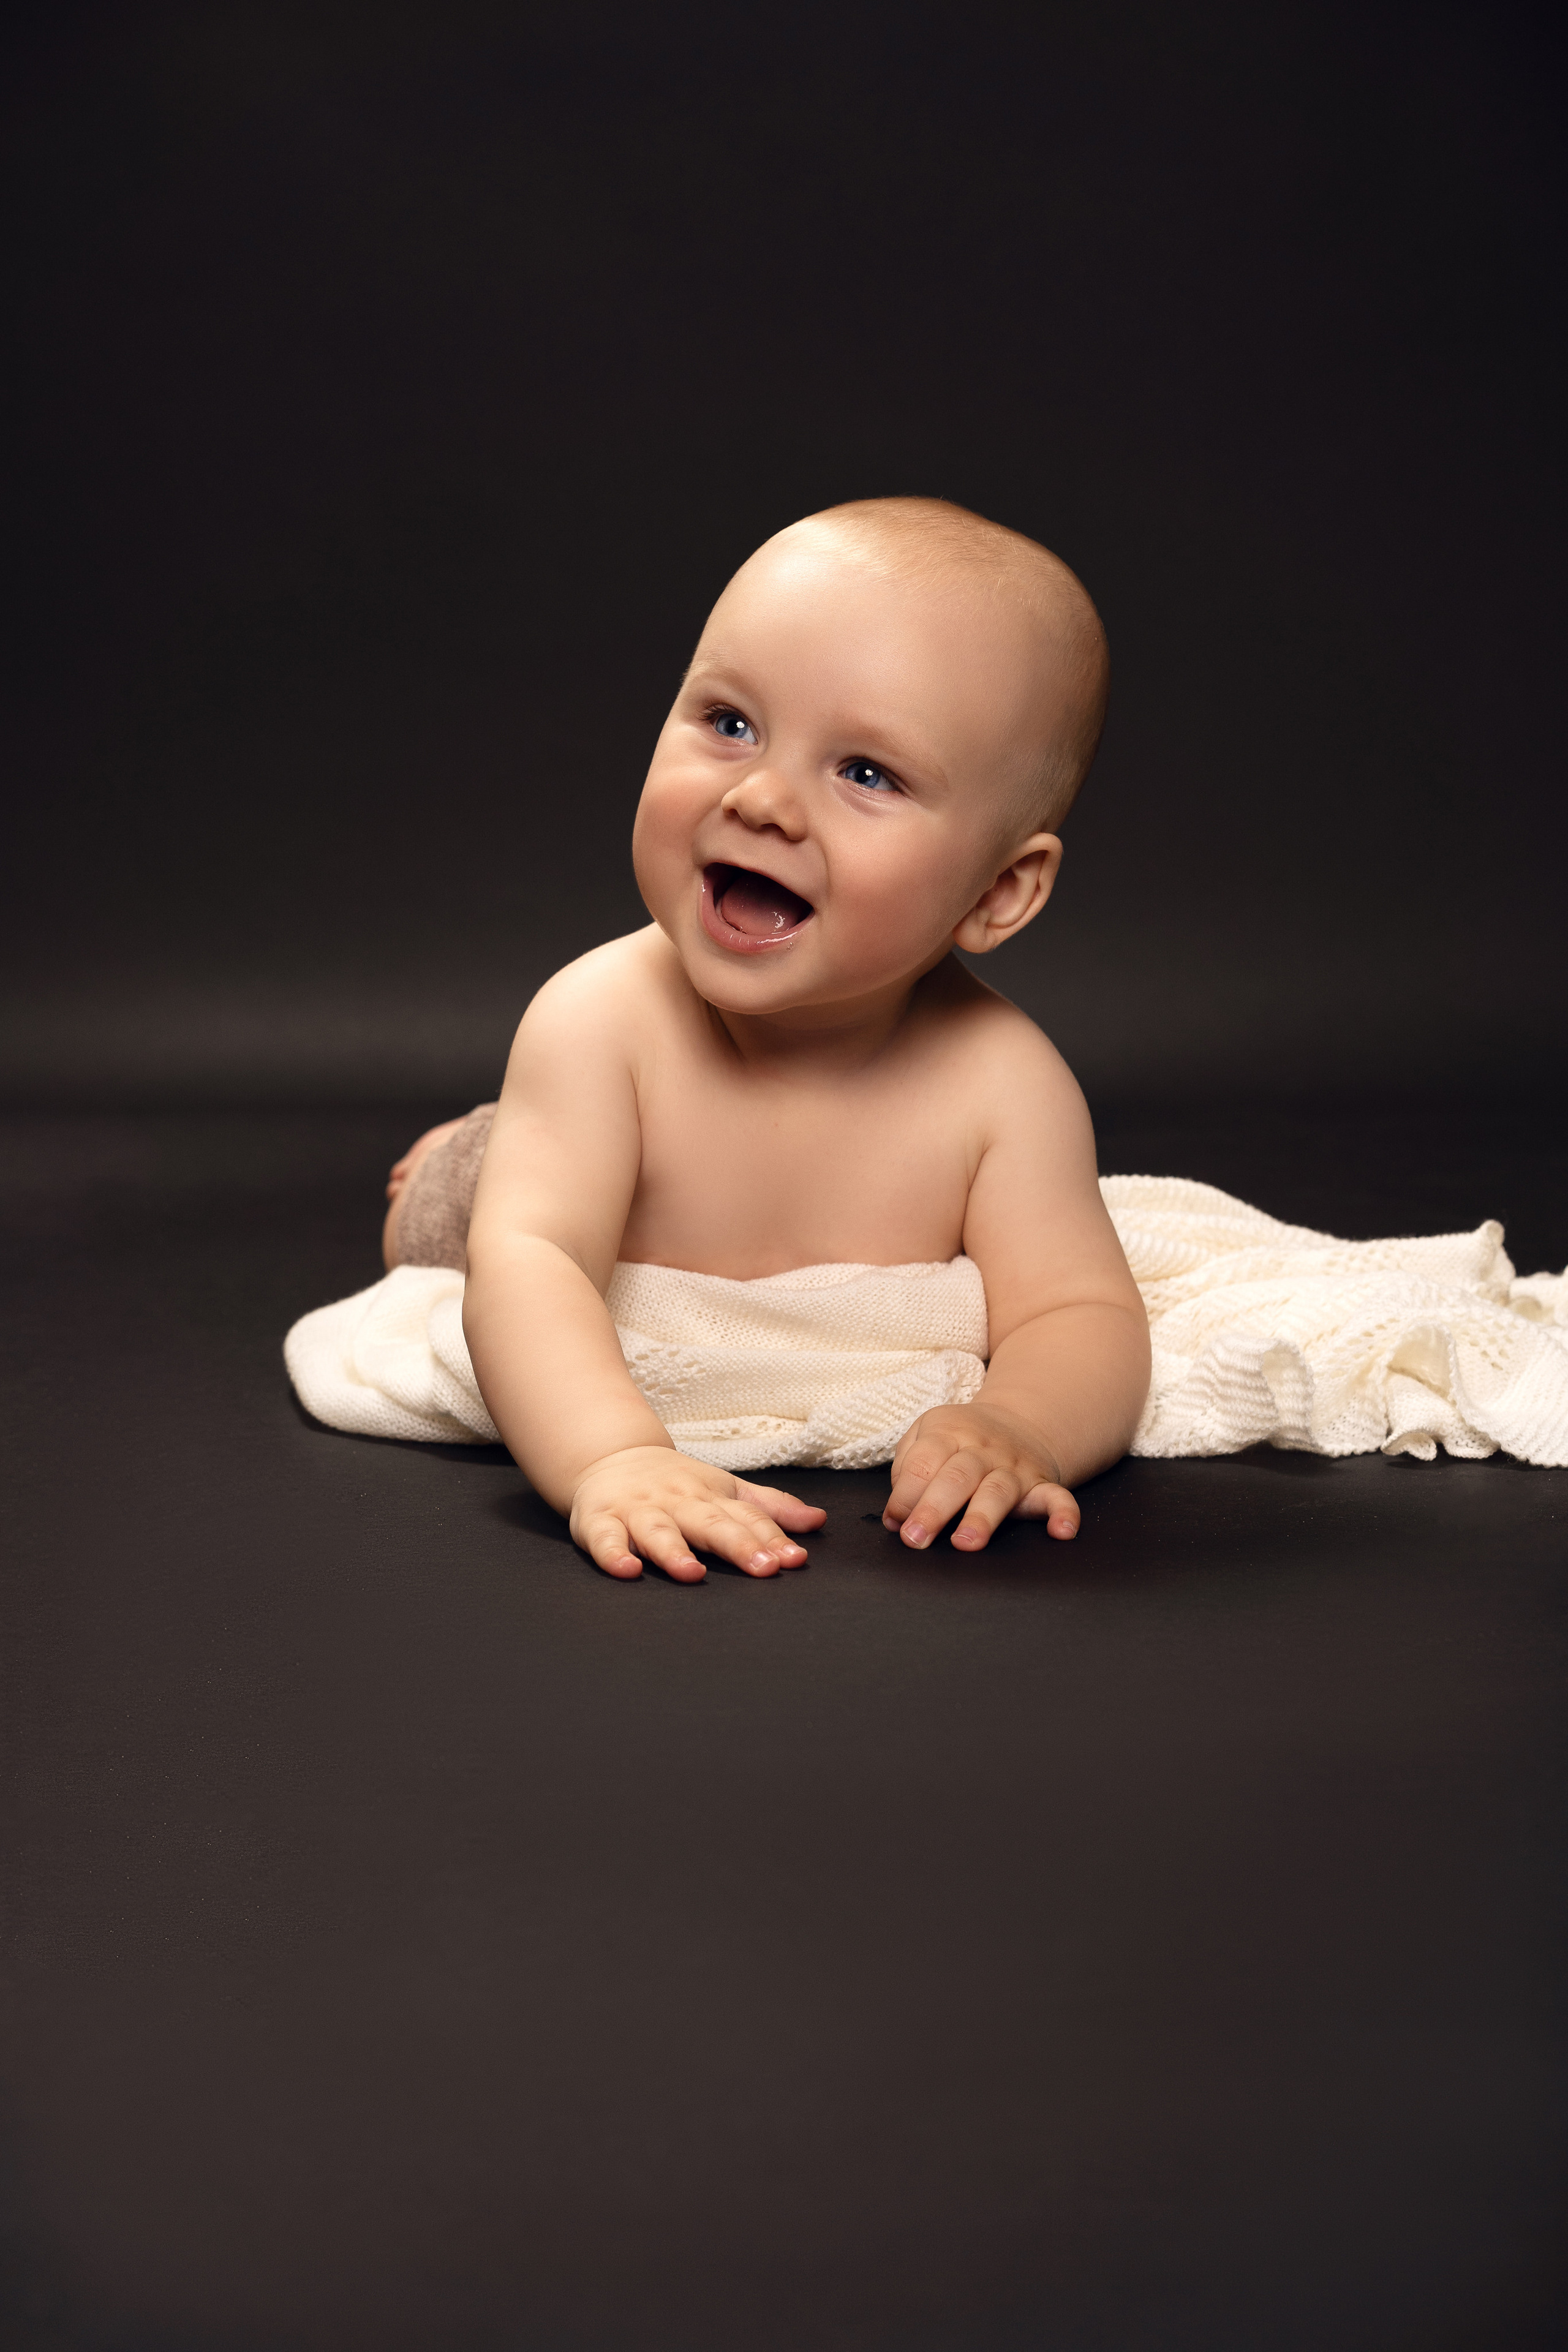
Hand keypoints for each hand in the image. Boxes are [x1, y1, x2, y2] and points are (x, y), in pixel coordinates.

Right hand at [569, 1446, 826, 1581]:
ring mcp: (638, 1512)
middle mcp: (677, 1504)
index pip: (746, 1518)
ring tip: (692, 1573)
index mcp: (710, 1498)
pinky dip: (613, 1555)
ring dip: (675, 1552)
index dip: (771, 1538)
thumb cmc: (676, 1483)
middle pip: (709, 1524)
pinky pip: (605, 1540)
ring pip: (658, 1533)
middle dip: (737, 1545)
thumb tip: (817, 1521)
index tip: (793, 1560)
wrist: (611, 1457)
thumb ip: (769, 1509)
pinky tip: (627, 1571)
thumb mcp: (725, 1489)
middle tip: (763, 1567)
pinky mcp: (600, 1522)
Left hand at [883, 1402, 1077, 1550]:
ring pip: (998, 1491)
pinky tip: (1062, 1532)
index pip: (923, 1463)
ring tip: (965, 1543)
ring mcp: (1013, 1467)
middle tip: (916, 1538)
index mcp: (948, 1433)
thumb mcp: (924, 1436)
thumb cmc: (958, 1439)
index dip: (906, 1494)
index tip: (896, 1522)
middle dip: (934, 1509)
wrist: (1017, 1421)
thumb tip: (896, 1518)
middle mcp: (982, 1450)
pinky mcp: (1041, 1484)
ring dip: (982, 1517)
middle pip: (957, 1477)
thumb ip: (906, 1470)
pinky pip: (1057, 1497)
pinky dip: (1063, 1513)